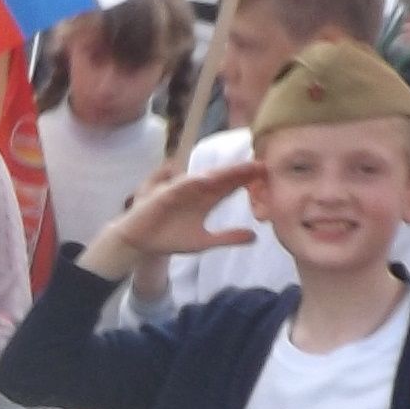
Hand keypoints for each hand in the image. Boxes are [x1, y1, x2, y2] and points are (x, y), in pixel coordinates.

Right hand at [84, 157, 264, 280]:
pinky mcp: (165, 194)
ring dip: (224, 173)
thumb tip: (254, 237)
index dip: (248, 181)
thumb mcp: (204, 241)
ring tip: (242, 168)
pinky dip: (194, 182)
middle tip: (263, 165)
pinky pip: (181, 186)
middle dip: (242, 172)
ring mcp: (181, 190)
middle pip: (223, 178)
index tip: (268, 176)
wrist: (141, 243)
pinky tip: (210, 179)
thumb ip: (228, 237)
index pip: (231, 186)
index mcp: (206, 200)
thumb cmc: (170, 237)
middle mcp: (196, 190)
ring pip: (206, 178)